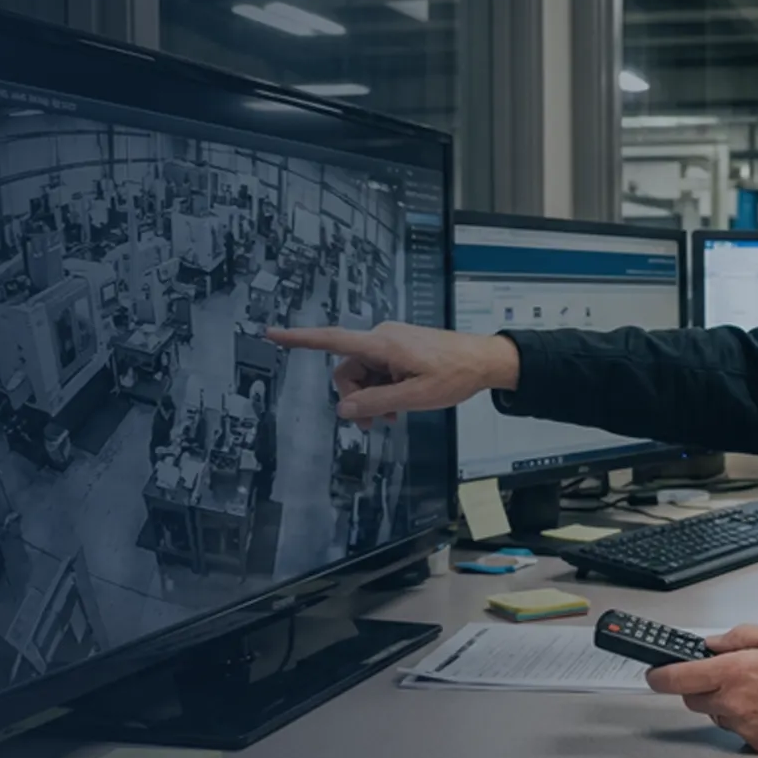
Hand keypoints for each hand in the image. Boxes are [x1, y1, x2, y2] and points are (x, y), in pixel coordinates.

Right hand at [266, 322, 518, 427]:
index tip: (271, 334)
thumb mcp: (414, 396)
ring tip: (393, 415)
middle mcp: (381, 338)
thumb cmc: (454, 375)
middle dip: (356, 397)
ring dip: (371, 397)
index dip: (299, 339)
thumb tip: (344, 409)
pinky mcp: (399, 348)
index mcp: (381, 343)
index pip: (332, 340)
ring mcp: (390, 342)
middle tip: (376, 423)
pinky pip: (379, 370)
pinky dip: (383, 388)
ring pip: (363, 373)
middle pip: (348, 370)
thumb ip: (375, 402)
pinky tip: (399, 404)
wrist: (485, 361)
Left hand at [644, 626, 757, 755]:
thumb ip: (740, 637)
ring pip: (716, 713)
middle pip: (692, 698)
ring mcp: (745, 727)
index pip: (679, 677)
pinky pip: (738, 728)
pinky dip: (745, 717)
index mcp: (737, 671)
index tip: (654, 672)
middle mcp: (735, 702)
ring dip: (724, 701)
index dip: (660, 675)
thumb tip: (714, 643)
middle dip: (698, 684)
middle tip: (722, 672)